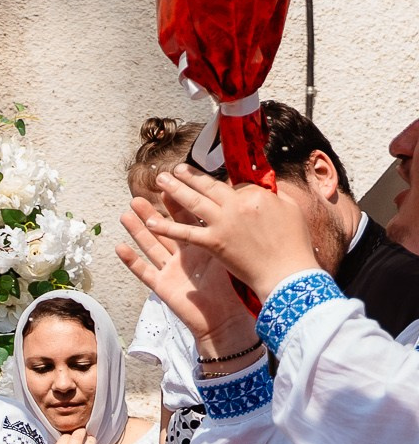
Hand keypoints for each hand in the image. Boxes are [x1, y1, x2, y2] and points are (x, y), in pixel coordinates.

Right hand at [116, 195, 259, 360]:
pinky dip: (131, 260)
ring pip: (150, 245)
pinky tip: (120, 247)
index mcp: (201, 246)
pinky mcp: (162, 286)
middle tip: (139, 195)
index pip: (186, 219)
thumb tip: (238, 207)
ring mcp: (170, 270)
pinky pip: (143, 271)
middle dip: (151, 212)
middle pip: (164, 229)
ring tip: (126, 213)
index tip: (170, 184)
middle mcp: (182, 256)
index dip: (177, 202)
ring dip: (137, 230)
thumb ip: (229, 233)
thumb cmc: (233, 291)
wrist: (226, 320)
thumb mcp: (231, 256)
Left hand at [150, 164, 317, 300]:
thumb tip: (262, 190)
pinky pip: (185, 233)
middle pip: (209, 187)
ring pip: (193, 202)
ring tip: (160, 180)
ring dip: (175, 190)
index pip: (235, 186)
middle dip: (190, 176)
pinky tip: (149, 223)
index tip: (223, 191)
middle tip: (175, 169)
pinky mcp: (213, 243)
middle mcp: (236, 206)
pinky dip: (166, 227)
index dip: (229, 189)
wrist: (287, 273)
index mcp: (257, 196)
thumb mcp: (290, 210)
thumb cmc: (294, 244)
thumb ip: (272, 197)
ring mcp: (223, 224)